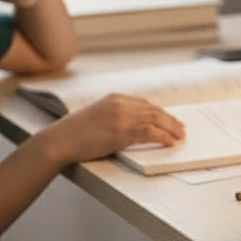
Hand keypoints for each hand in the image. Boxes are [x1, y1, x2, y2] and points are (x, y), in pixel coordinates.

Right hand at [45, 94, 185, 167]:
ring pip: (156, 119)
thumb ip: (113, 118)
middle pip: (153, 110)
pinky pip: (150, 131)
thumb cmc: (73, 134)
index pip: (144, 103)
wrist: (60, 140)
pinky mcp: (122, 131)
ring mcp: (122, 116)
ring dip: (171, 127)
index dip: (159, 112)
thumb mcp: (96, 118)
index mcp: (114, 98)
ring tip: (180, 136)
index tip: (168, 119)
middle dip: (169, 119)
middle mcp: (120, 104)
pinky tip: (170, 142)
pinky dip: (163, 136)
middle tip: (181, 128)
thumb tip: (130, 130)